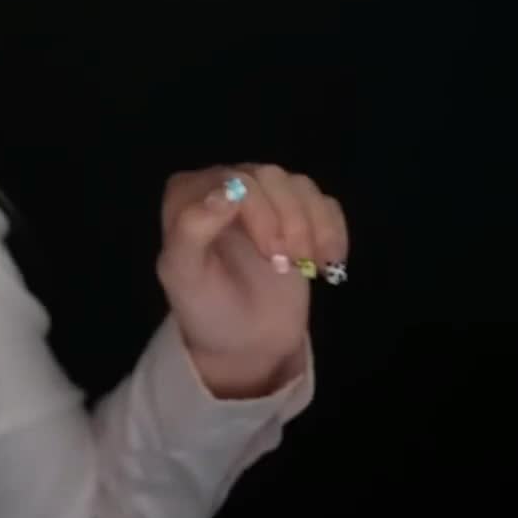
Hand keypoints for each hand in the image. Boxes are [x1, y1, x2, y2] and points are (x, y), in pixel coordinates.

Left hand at [155, 164, 349, 397]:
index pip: (231, 179)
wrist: (243, 340)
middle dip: (288, 222)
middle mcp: (226, 186)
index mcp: (189, 194)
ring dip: (313, 227)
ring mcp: (265, 199)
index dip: (258, 210)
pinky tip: (328, 263)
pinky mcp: (297, 216)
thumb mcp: (183, 274)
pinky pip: (325, 204)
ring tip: (307, 266)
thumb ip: (191, 229)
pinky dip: (334, 232)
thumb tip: (226, 191)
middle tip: (288, 265)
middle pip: (271, 177)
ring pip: (300, 186)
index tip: (270, 254)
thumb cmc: (205, 306)